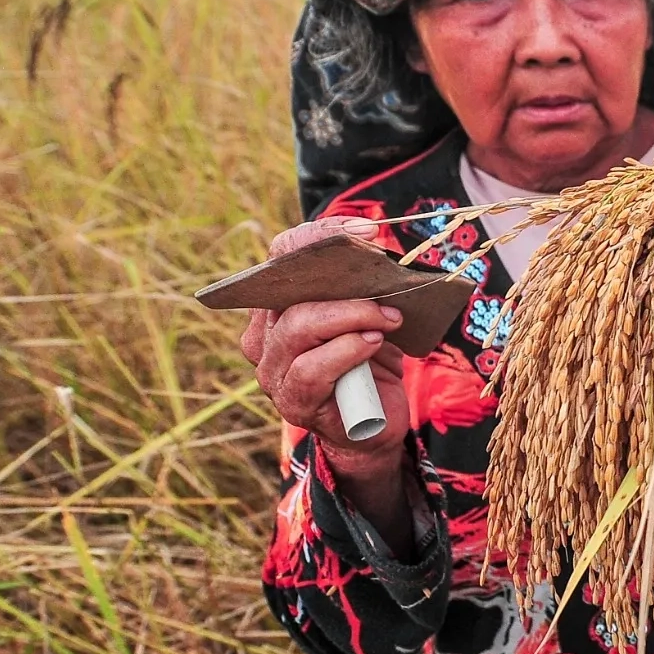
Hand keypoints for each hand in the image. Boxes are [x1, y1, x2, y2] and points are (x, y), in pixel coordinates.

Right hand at [241, 217, 412, 490]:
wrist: (375, 421)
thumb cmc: (371, 361)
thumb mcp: (371, 315)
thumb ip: (366, 286)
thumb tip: (378, 252)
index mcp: (280, 303)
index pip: (285, 254)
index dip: (320, 236)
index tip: (366, 232)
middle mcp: (266, 332)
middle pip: (289, 289)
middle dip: (343, 283)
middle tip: (387, 291)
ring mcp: (273, 368)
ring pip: (299, 327)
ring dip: (351, 316)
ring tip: (387, 320)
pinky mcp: (291, 400)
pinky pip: (310, 369)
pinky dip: (346, 351)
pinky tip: (372, 343)